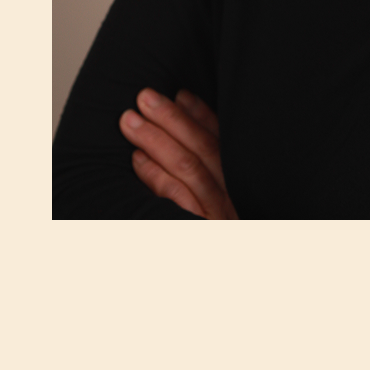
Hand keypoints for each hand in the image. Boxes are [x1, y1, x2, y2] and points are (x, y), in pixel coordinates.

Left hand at [119, 88, 235, 215]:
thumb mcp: (213, 194)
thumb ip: (204, 164)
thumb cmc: (205, 225)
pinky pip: (174, 193)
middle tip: (145, 97)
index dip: (201, 115)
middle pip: (205, 147)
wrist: (210, 275)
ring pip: (187, 166)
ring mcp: (216, 212)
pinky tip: (137, 157)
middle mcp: (232, 197)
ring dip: (155, 138)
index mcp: (239, 183)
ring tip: (130, 121)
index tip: (180, 94)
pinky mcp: (195, 224)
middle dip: (172, 118)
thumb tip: (179, 116)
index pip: (222, 141)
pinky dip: (154, 172)